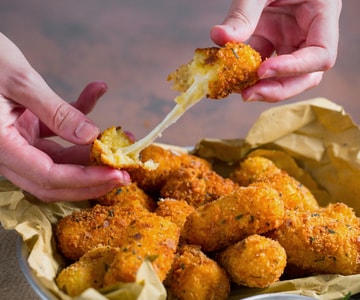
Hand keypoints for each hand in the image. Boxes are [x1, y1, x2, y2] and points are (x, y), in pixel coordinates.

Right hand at [0, 33, 129, 201]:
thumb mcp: (21, 82)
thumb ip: (56, 112)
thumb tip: (90, 136)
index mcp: (1, 145)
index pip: (48, 176)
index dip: (85, 180)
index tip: (116, 175)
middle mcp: (9, 150)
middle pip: (55, 180)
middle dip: (91, 180)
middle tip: (123, 174)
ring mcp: (18, 140)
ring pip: (59, 160)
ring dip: (90, 152)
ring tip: (120, 137)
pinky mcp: (26, 127)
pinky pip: (56, 132)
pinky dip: (76, 117)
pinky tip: (95, 92)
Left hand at [211, 0, 341, 101]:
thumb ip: (244, 12)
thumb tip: (219, 37)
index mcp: (322, 15)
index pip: (321, 55)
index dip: (294, 68)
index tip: (263, 70)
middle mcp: (310, 33)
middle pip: (306, 76)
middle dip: (278, 89)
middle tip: (248, 95)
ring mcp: (291, 39)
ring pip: (286, 76)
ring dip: (264, 87)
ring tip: (239, 90)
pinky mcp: (273, 41)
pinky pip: (264, 63)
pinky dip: (249, 72)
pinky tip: (233, 75)